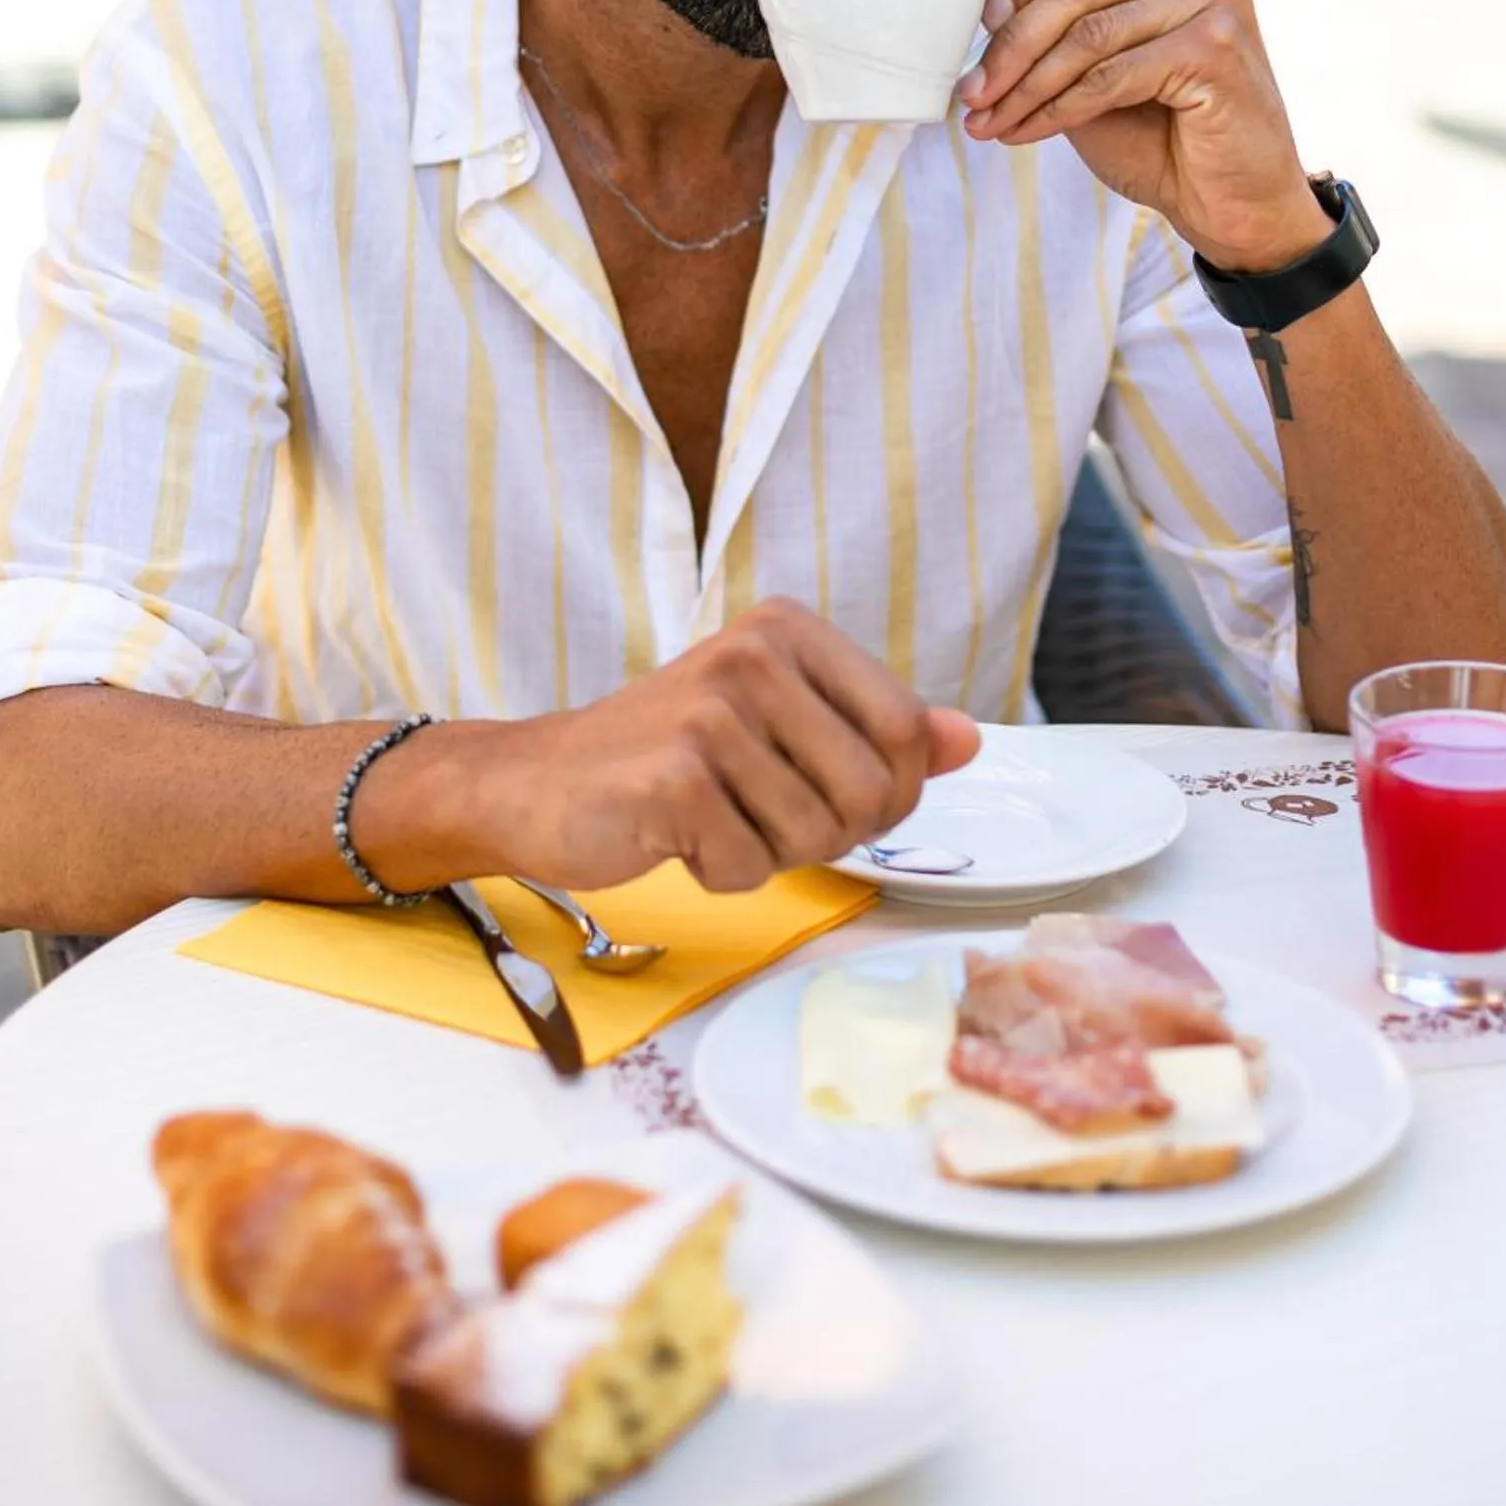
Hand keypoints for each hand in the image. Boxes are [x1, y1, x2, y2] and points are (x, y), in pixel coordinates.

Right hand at [454, 601, 980, 892]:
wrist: (537, 783)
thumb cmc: (666, 759)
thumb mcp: (781, 725)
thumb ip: (875, 730)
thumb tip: (968, 739)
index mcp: (789, 630)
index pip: (905, 728)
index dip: (890, 791)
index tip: (836, 799)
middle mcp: (754, 653)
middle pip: (872, 787)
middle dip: (832, 832)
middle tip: (765, 817)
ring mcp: (713, 711)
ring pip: (816, 835)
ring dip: (771, 854)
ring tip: (715, 819)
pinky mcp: (676, 776)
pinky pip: (751, 865)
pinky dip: (721, 874)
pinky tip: (677, 836)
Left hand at [959, 0, 1327, 271]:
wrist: (1231, 207)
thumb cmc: (1161, 137)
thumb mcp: (1093, 68)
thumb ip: (1056, 26)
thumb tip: (983, 2)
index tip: (979, 25)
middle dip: (1010, 43)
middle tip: (971, 92)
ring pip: (1088, 32)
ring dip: (1025, 84)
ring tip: (988, 120)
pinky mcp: (1217, 46)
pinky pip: (1110, 74)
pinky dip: (1059, 107)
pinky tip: (1028, 130)